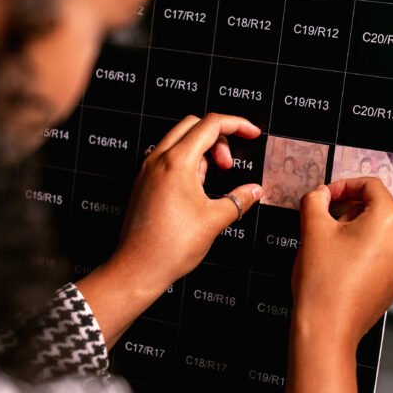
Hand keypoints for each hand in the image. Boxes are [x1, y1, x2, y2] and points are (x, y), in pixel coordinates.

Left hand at [76, 113, 262, 346]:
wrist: (138, 269)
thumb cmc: (169, 247)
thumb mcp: (215, 220)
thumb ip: (239, 199)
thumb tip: (254, 191)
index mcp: (176, 162)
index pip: (211, 124)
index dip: (237, 124)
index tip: (251, 133)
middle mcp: (158, 159)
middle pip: (193, 125)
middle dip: (218, 137)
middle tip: (229, 163)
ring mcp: (147, 170)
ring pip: (179, 140)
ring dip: (202, 150)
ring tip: (212, 180)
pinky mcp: (143, 182)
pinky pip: (167, 157)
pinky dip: (186, 162)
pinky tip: (195, 188)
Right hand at [284, 177, 392, 392]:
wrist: (327, 329)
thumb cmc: (323, 282)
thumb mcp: (312, 229)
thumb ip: (315, 200)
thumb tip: (319, 194)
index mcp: (389, 221)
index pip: (371, 186)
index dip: (344, 185)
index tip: (326, 195)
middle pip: (376, 209)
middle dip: (347, 209)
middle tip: (322, 220)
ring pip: (377, 233)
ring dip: (353, 230)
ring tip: (328, 245)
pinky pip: (379, 254)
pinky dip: (360, 251)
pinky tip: (338, 263)